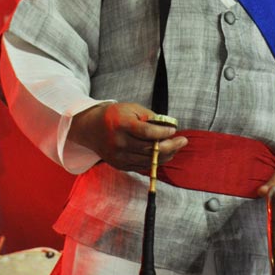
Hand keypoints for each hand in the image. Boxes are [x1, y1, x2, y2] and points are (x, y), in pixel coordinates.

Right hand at [69, 102, 187, 171]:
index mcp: (121, 125)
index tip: (174, 130)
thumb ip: (149, 117)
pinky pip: (142, 166)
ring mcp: (118, 156)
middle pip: (149, 149)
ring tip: (176, 147)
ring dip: (166, 155)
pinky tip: (164, 154)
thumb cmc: (115, 115)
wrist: (91, 129)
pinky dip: (155, 161)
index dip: (162, 133)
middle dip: (170, 146)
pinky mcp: (119, 165)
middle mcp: (118, 143)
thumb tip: (168, 127)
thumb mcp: (131, 108)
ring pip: (148, 160)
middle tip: (183, 141)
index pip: (146, 132)